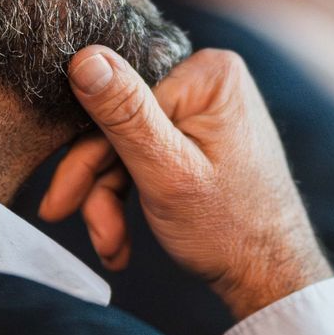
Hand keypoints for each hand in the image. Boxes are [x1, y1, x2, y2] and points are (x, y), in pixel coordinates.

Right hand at [39, 45, 331, 319]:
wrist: (270, 277)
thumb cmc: (230, 229)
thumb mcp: (166, 171)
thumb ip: (123, 114)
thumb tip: (84, 57)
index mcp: (209, 74)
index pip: (119, 101)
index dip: (89, 156)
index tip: (62, 202)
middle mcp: (210, 81)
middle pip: (122, 125)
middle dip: (100, 185)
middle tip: (89, 232)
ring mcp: (206, 109)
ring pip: (129, 147)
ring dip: (112, 199)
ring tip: (112, 247)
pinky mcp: (200, 136)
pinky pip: (149, 156)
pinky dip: (132, 196)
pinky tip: (123, 239)